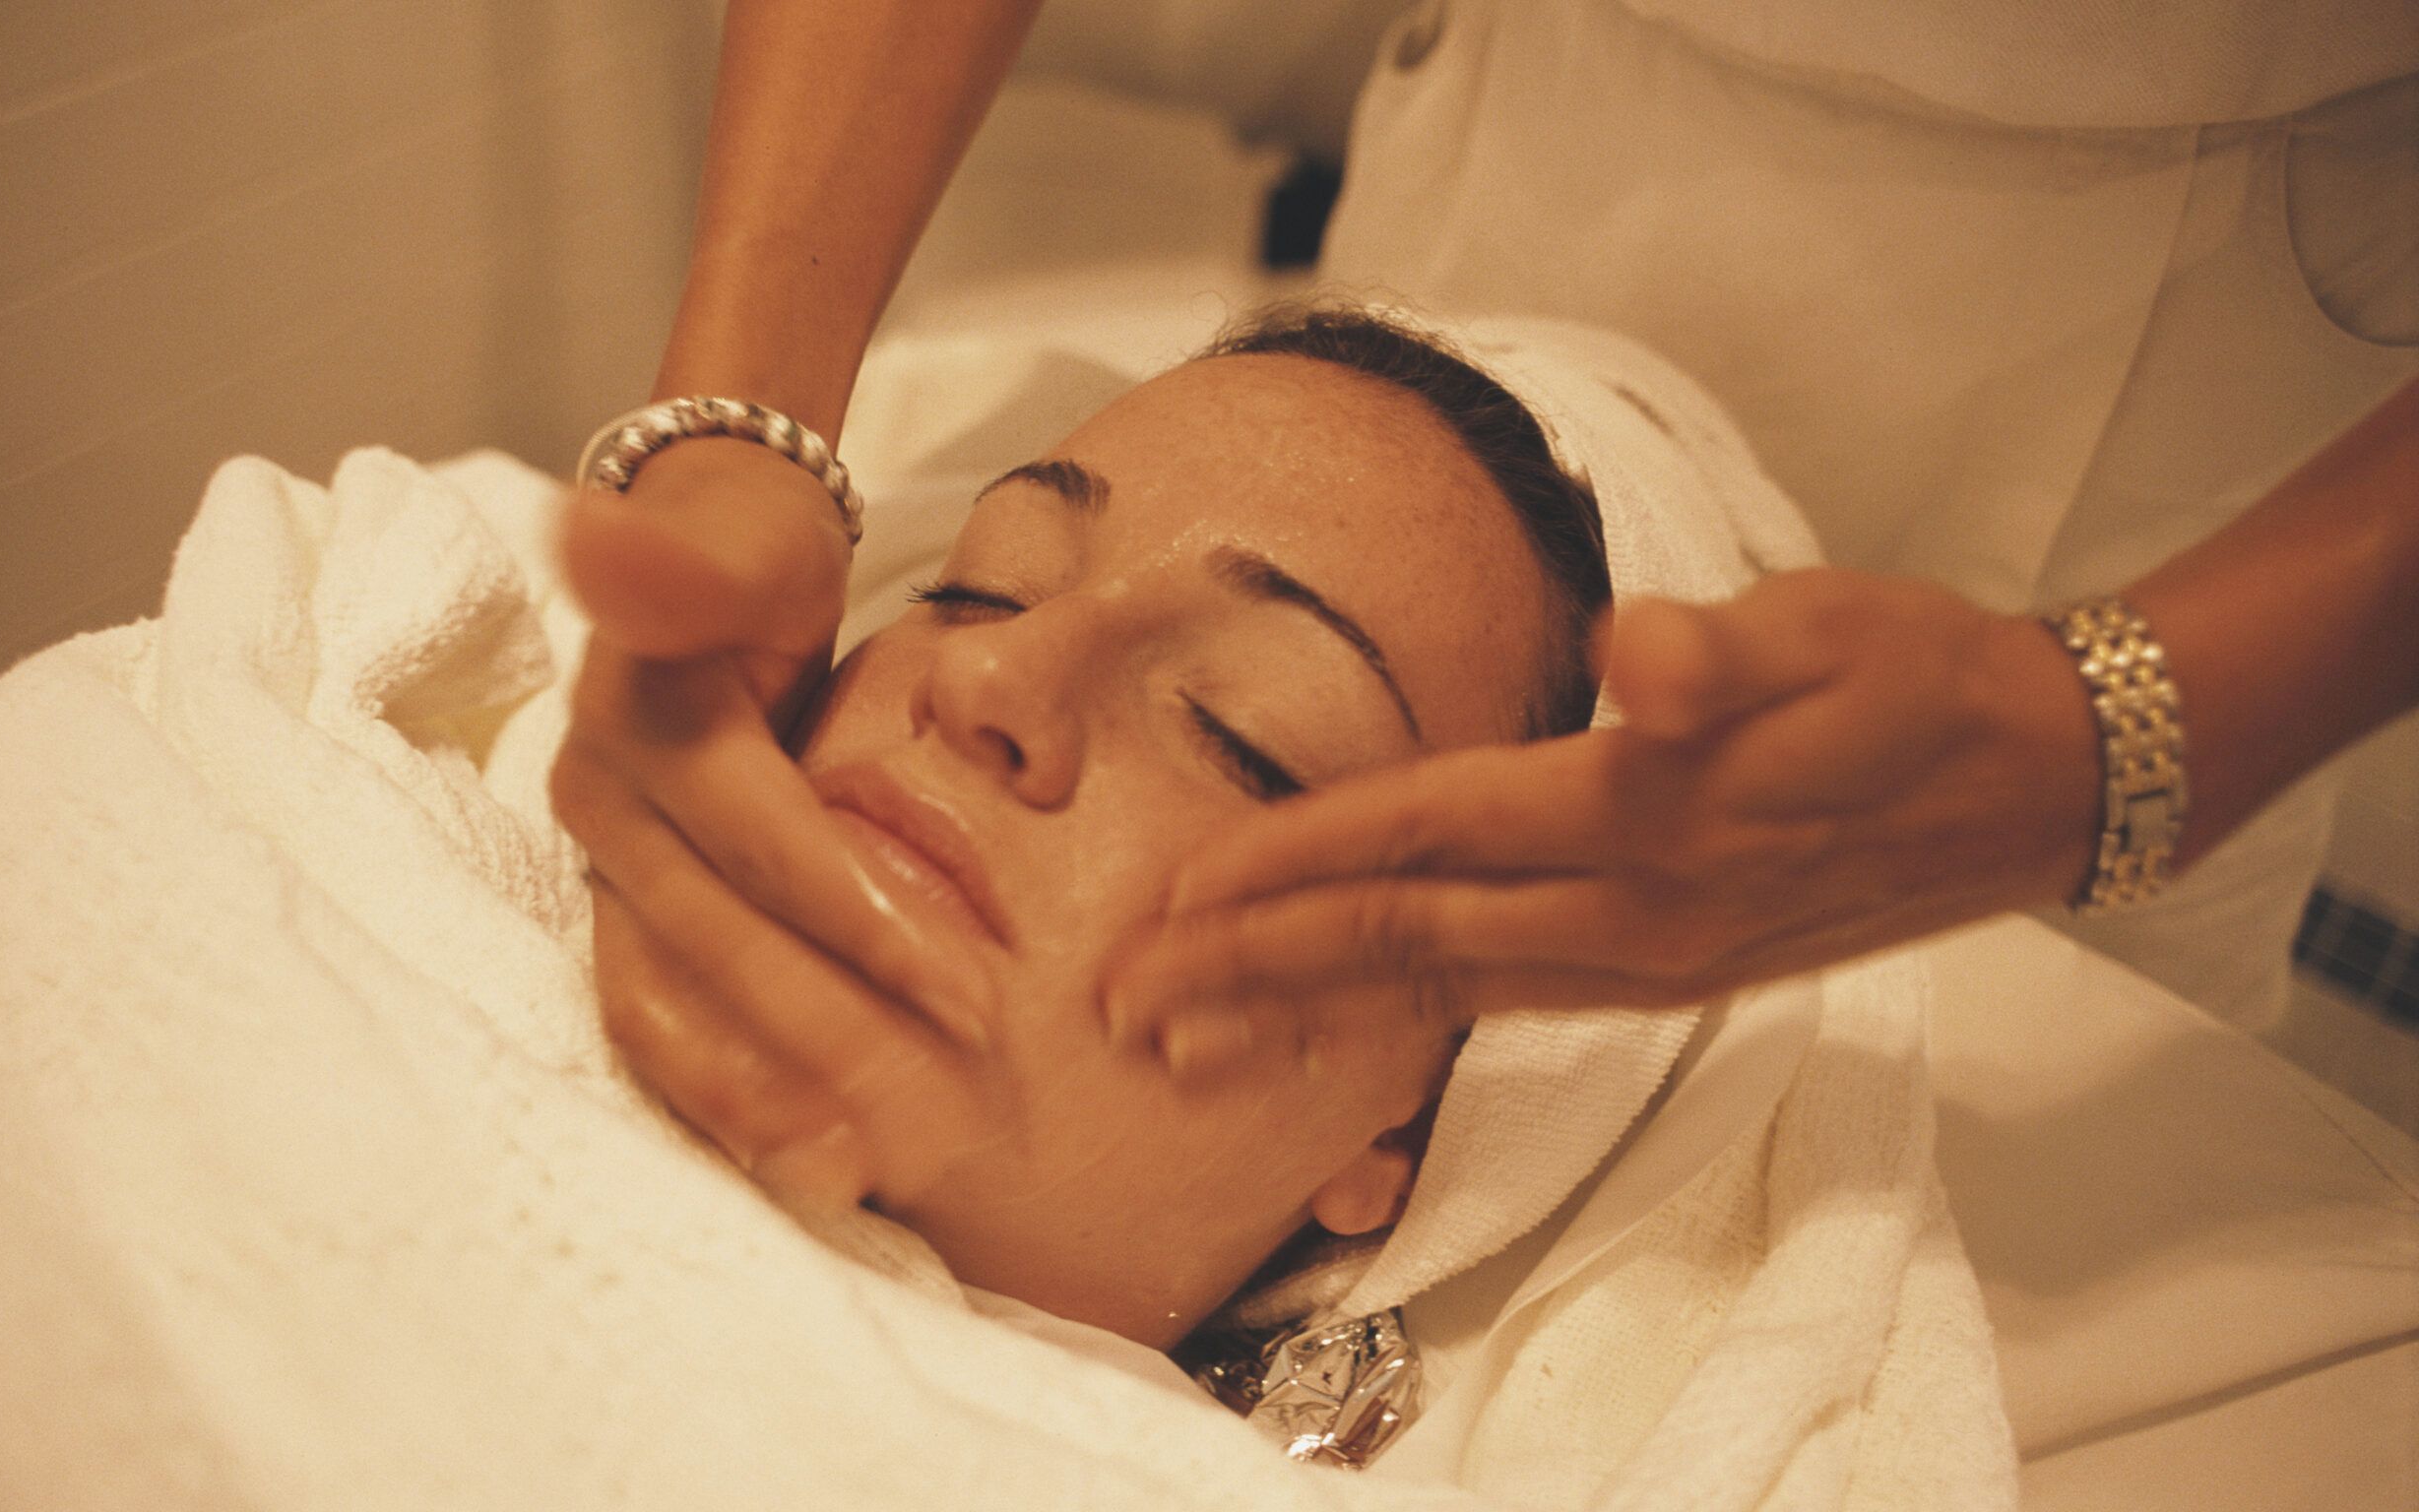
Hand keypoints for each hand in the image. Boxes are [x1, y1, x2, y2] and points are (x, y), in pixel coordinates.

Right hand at [553, 441, 1006, 1202]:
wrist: (702, 550)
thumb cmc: (746, 552)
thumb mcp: (738, 537)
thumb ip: (685, 555)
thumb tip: (592, 531)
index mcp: (637, 721)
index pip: (761, 839)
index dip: (863, 915)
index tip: (979, 986)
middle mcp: (598, 804)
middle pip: (722, 936)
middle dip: (845, 1021)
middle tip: (966, 1094)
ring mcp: (600, 869)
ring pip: (667, 1000)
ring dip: (762, 1091)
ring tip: (861, 1171)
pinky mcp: (621, 913)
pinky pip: (658, 1019)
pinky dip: (724, 1091)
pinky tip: (805, 1160)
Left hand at [1100, 569, 2101, 1075]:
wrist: (2038, 779)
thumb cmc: (1922, 678)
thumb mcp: (1835, 627)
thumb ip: (1723, 651)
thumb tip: (1640, 655)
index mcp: (1642, 817)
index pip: (1421, 835)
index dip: (1290, 860)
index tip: (1173, 893)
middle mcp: (1627, 915)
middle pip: (1398, 939)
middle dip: (1250, 968)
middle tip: (1125, 1002)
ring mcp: (1643, 961)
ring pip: (1434, 989)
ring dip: (1305, 1009)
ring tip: (1194, 1035)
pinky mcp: (1663, 974)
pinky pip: (1494, 1003)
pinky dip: (1398, 1015)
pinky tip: (1343, 1019)